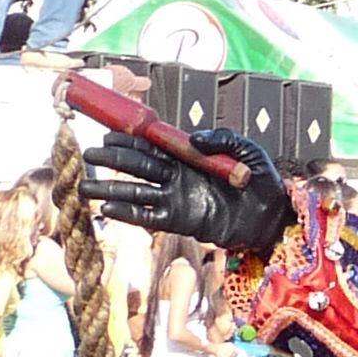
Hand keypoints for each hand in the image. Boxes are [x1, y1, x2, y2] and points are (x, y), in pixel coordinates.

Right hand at [80, 128, 290, 256]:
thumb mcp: (249, 151)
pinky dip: (129, 213)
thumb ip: (223, 139)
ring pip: (136, 191)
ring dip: (110, 188)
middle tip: (87, 156)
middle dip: (112, 160)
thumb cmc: (262, 181)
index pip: (151, 144)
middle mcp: (177, 175)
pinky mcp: (181, 220)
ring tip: (84, 187)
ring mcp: (176, 197)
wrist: (273, 217)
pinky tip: (108, 209)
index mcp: (188, 155)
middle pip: (137, 165)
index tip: (106, 135)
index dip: (128, 140)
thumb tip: (195, 138)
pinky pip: (149, 216)